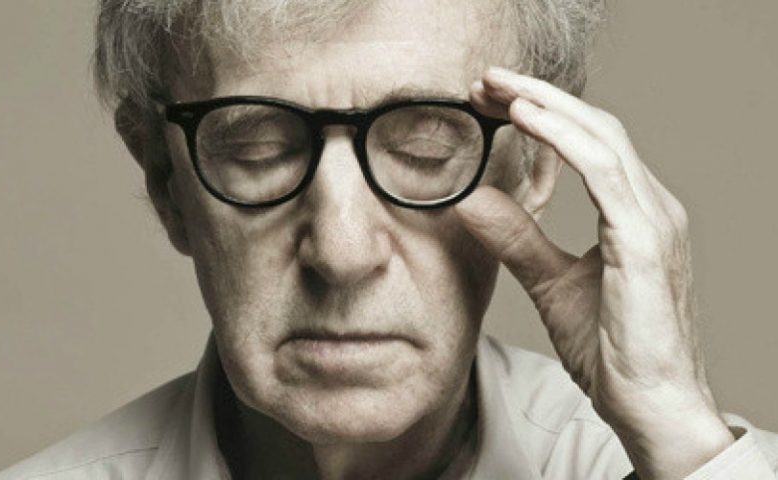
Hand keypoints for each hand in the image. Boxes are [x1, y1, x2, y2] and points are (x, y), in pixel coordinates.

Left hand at [456, 67, 734, 478]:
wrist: (650, 405)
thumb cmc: (613, 349)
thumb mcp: (551, 283)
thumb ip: (517, 239)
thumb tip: (472, 201)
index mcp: (635, 214)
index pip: (589, 143)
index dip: (543, 115)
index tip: (492, 102)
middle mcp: (652, 207)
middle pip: (596, 127)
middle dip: (539, 97)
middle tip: (486, 80)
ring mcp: (654, 220)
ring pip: (601, 137)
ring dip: (545, 106)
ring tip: (497, 89)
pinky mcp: (645, 242)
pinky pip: (603, 172)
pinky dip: (564, 139)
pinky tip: (525, 120)